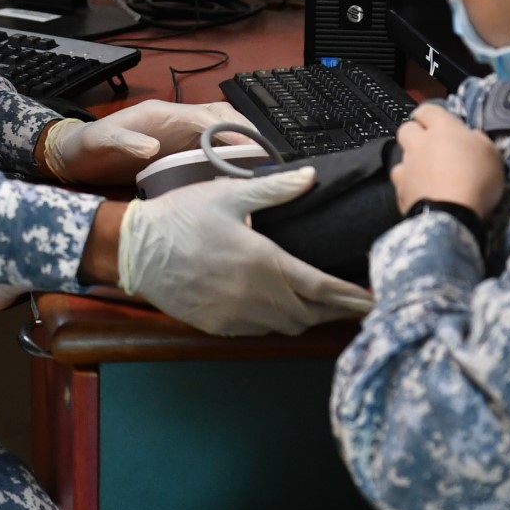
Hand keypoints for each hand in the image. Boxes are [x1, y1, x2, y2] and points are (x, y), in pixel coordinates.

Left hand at [44, 99, 246, 185]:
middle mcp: (177, 121)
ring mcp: (180, 135)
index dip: (234, 132)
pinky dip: (229, 158)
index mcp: (164, 116)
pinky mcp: (178, 150)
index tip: (255, 150)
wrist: (75, 155)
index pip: (210, 118)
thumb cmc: (88, 147)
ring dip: (243, 144)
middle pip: (224, 119)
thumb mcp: (100, 142)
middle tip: (270, 161)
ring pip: (222, 131)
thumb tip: (149, 147)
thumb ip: (124, 142)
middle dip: (249, 134)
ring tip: (263, 169)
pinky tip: (239, 178)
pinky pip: (212, 148)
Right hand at [117, 168, 374, 335]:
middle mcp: (256, 297)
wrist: (137, 250)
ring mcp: (237, 317)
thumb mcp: (229, 194)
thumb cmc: (181, 217)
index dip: (351, 297)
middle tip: (359, 305)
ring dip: (309, 318)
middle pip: (311, 314)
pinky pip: (261, 332)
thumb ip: (275, 189)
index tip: (372, 299)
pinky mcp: (219, 327)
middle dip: (337, 311)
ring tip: (326, 308)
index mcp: (264, 263)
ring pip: (287, 327)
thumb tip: (310, 176)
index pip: (322, 288)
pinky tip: (283, 311)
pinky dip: (279, 324)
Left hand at [390, 104, 503, 217]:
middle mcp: (420, 143)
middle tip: (430, 145)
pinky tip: (419, 192)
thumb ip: (479, 140)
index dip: (430, 114)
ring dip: (411, 160)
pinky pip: (400, 180)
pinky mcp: (400, 188)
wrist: (452, 214)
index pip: (428, 109)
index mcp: (443, 128)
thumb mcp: (492, 155)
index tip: (437, 122)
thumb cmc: (477, 180)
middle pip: (407, 128)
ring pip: (401, 155)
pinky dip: (408, 184)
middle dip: (415, 133)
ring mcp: (406, 165)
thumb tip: (471, 136)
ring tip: (425, 172)